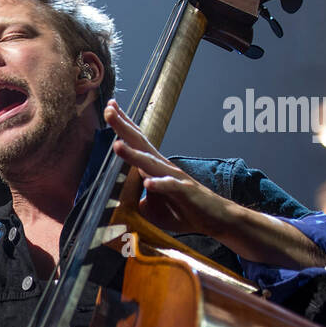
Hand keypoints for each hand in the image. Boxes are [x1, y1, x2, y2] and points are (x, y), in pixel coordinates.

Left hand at [104, 99, 235, 236]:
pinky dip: (159, 185)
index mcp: (154, 167)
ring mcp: (175, 178)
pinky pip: (171, 187)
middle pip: (141, 143)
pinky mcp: (186, 193)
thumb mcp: (151, 206)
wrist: (216, 219)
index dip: (123, 125)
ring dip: (133, 155)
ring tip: (117, 145)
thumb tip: (116, 200)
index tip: (110, 107)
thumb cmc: (183, 210)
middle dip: (123, 127)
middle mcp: (163, 167)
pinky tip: (147, 183)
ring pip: (151, 164)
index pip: (137, 141)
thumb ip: (134, 198)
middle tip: (109, 111)